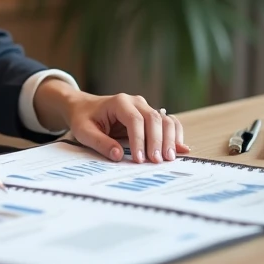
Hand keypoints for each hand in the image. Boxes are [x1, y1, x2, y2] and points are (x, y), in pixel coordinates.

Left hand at [34, 82, 189, 163]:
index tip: (139, 159)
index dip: (139, 140)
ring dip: (169, 138)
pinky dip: (175, 134)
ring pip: (165, 119)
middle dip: (157, 141)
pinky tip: (180, 148)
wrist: (84, 106)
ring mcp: (145, 107)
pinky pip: (167, 122)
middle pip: (154, 119)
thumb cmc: (84, 118)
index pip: (135, 120)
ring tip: (169, 158)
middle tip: (157, 161)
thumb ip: (101, 143)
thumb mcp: (84, 131)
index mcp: (119, 102)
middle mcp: (135, 102)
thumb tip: (119, 156)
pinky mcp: (149, 116)